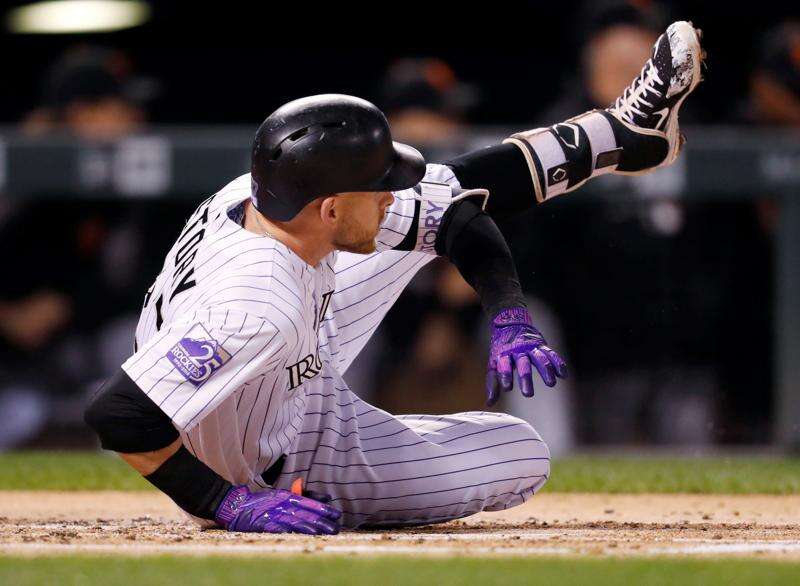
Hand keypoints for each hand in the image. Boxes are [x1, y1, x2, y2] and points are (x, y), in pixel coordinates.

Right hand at [215, 485, 341, 533]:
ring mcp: (274, 514)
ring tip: (320, 532)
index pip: (310, 503)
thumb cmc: (263, 502)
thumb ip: (303, 496)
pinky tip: (297, 534)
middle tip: (336, 527)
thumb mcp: (284, 496)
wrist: (238, 505)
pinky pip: (277, 527)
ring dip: (308, 527)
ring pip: (294, 520)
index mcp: (289, 498)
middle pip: (306, 513)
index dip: (324, 509)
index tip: (337, 514)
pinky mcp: (264, 523)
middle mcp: (283, 505)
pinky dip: (287, 530)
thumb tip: (326, 498)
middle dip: (322, 521)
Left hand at [486, 307, 566, 405]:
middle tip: (528, 394)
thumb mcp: (493, 364)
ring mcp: (530, 347)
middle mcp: (517, 351)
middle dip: (525, 378)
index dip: (505, 376)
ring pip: (539, 358)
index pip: (504, 365)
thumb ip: (492, 383)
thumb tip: (489, 403)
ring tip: (551, 383)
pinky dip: (557, 363)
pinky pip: (550, 354)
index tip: (507, 388)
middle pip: (522, 364)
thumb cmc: (501, 350)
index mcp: (503, 354)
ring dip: (545, 370)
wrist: (510, 324)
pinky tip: (563, 375)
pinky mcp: (541, 345)